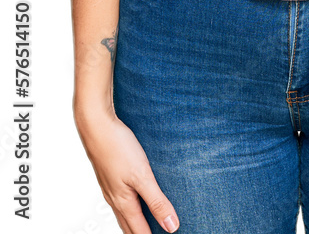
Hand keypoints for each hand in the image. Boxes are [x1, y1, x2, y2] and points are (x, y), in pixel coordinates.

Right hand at [75, 107, 179, 232]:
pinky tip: (137, 198)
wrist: (96, 125)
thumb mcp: (142, 176)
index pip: (140, 233)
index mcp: (123, 203)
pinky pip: (121, 198)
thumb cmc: (117, 148)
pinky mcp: (110, 176)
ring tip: (149, 224)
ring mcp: (110, 187)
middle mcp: (114, 199)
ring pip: (125, 213)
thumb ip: (157, 201)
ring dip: (137, 222)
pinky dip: (132, 206)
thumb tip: (171, 226)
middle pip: (130, 227)